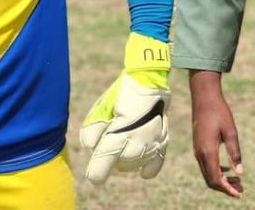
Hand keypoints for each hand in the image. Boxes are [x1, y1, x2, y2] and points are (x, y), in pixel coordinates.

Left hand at [80, 33, 170, 183]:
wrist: (149, 77)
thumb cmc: (122, 92)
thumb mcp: (101, 107)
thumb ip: (91, 131)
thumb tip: (91, 147)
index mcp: (118, 136)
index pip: (102, 167)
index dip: (96, 173)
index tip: (93, 175)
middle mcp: (137, 144)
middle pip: (118, 166)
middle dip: (110, 157)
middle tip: (110, 136)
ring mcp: (152, 144)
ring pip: (134, 165)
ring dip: (126, 159)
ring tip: (125, 139)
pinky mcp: (163, 140)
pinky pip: (155, 164)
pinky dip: (147, 167)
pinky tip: (142, 169)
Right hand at [189, 70, 243, 198]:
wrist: (204, 97)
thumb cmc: (219, 112)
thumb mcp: (231, 132)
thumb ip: (235, 153)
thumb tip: (239, 173)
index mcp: (208, 151)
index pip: (216, 179)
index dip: (227, 189)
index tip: (239, 194)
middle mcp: (200, 154)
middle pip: (210, 180)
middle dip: (225, 187)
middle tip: (241, 188)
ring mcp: (197, 150)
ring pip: (208, 174)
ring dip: (221, 180)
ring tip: (237, 181)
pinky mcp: (198, 147)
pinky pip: (206, 166)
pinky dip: (217, 172)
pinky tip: (228, 169)